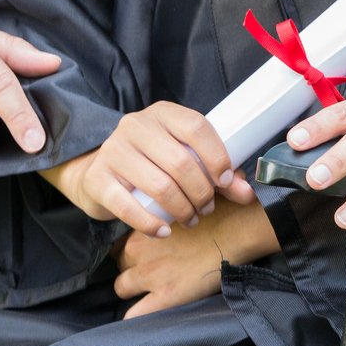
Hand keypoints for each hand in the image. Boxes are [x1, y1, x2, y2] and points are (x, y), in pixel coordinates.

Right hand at [42, 102, 255, 237]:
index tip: (225, 182)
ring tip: (190, 219)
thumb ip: (217, 173)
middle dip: (201, 192)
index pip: (197, 127)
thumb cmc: (151, 164)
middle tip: (207, 209)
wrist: (98, 172)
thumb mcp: (183, 157)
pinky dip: (152, 224)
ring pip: (160, 186)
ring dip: (182, 210)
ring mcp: (114, 151)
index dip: (217, 156)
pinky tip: (164, 231)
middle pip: (180, 162)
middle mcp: (136, 126)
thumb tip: (247, 193)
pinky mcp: (98, 179)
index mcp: (163, 113)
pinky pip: (129, 207)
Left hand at [113, 203, 280, 318]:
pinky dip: (139, 315)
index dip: (133, 249)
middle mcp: (138, 249)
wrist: (238, 230)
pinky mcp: (164, 297)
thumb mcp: (186, 202)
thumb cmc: (220, 211)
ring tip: (155, 290)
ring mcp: (149, 275)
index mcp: (144, 224)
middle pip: (119, 263)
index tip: (145, 254)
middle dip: (132, 268)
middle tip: (153, 271)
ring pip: (121, 288)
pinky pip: (133, 316)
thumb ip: (168, 211)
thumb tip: (169, 217)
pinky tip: (154, 309)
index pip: (121, 241)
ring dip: (134, 291)